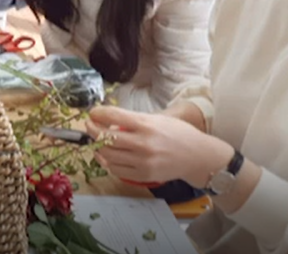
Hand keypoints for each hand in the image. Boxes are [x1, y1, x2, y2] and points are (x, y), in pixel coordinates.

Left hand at [87, 106, 233, 188]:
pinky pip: (116, 170)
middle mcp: (142, 143)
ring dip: (97, 146)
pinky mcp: (143, 175)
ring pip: (107, 154)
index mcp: (146, 124)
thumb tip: (108, 118)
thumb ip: (134, 120)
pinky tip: (106, 156)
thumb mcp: (158, 119)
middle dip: (92, 129)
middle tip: (89, 126)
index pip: (113, 116)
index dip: (97, 113)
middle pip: (105, 136)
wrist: (198, 156)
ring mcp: (142, 161)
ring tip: (96, 141)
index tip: (92, 113)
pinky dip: (107, 162)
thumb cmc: (179, 134)